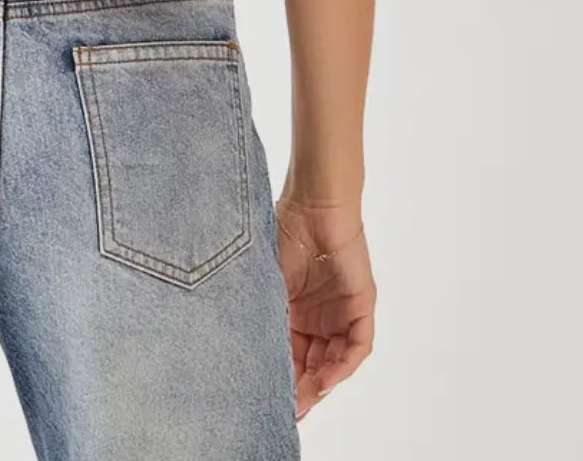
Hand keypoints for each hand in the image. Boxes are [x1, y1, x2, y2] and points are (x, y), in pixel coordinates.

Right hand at [274, 196, 375, 420]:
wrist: (313, 203)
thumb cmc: (284, 231)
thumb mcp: (268, 283)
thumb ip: (264, 314)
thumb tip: (247, 352)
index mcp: (294, 310)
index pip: (291, 354)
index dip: (282, 377)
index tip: (268, 398)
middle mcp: (319, 316)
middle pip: (313, 363)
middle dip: (302, 388)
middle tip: (288, 408)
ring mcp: (342, 312)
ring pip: (335, 360)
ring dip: (322, 381)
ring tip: (305, 399)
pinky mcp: (361, 305)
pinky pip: (357, 346)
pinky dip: (343, 365)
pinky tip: (327, 379)